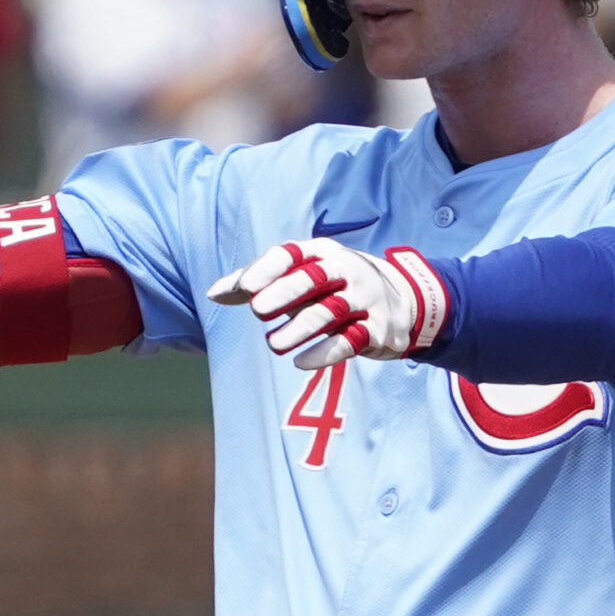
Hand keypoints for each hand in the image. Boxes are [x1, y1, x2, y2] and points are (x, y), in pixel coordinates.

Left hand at [207, 237, 449, 368]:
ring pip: (330, 311)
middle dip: (286, 292)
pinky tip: (300, 362)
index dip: (268, 269)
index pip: (292, 254)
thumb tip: (212, 294)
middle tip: (258, 311)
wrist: (402, 302)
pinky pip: (350, 340)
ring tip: (273, 345)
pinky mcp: (377, 330)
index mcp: (321, 252)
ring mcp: (364, 299)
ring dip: (301, 328)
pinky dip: (325, 353)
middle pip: (313, 278)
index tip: (245, 288)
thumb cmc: (333, 287)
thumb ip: (256, 283)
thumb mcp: (300, 276)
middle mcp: (345, 270)